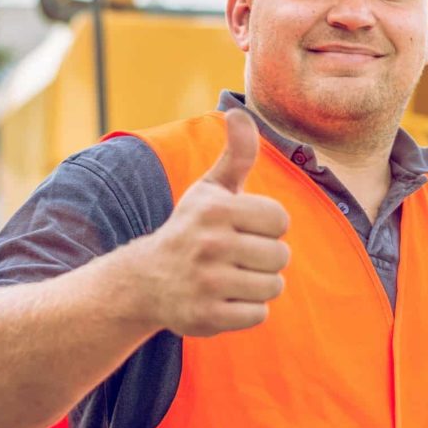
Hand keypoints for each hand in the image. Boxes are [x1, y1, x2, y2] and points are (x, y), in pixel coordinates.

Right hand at [129, 109, 290, 336]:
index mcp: (216, 209)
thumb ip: (236, 154)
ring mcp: (206, 282)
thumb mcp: (211, 189)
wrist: (146, 280)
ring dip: (259, 285)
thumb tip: (240, 112)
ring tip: (232, 277)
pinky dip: (247, 310)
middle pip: (280, 256)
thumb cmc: (191, 228)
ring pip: (273, 287)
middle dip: (265, 258)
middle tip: (237, 257)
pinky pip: (258, 315)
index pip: (280, 220)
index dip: (268, 227)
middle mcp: (209, 244)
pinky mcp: (205, 316)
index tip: (244, 229)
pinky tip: (224, 299)